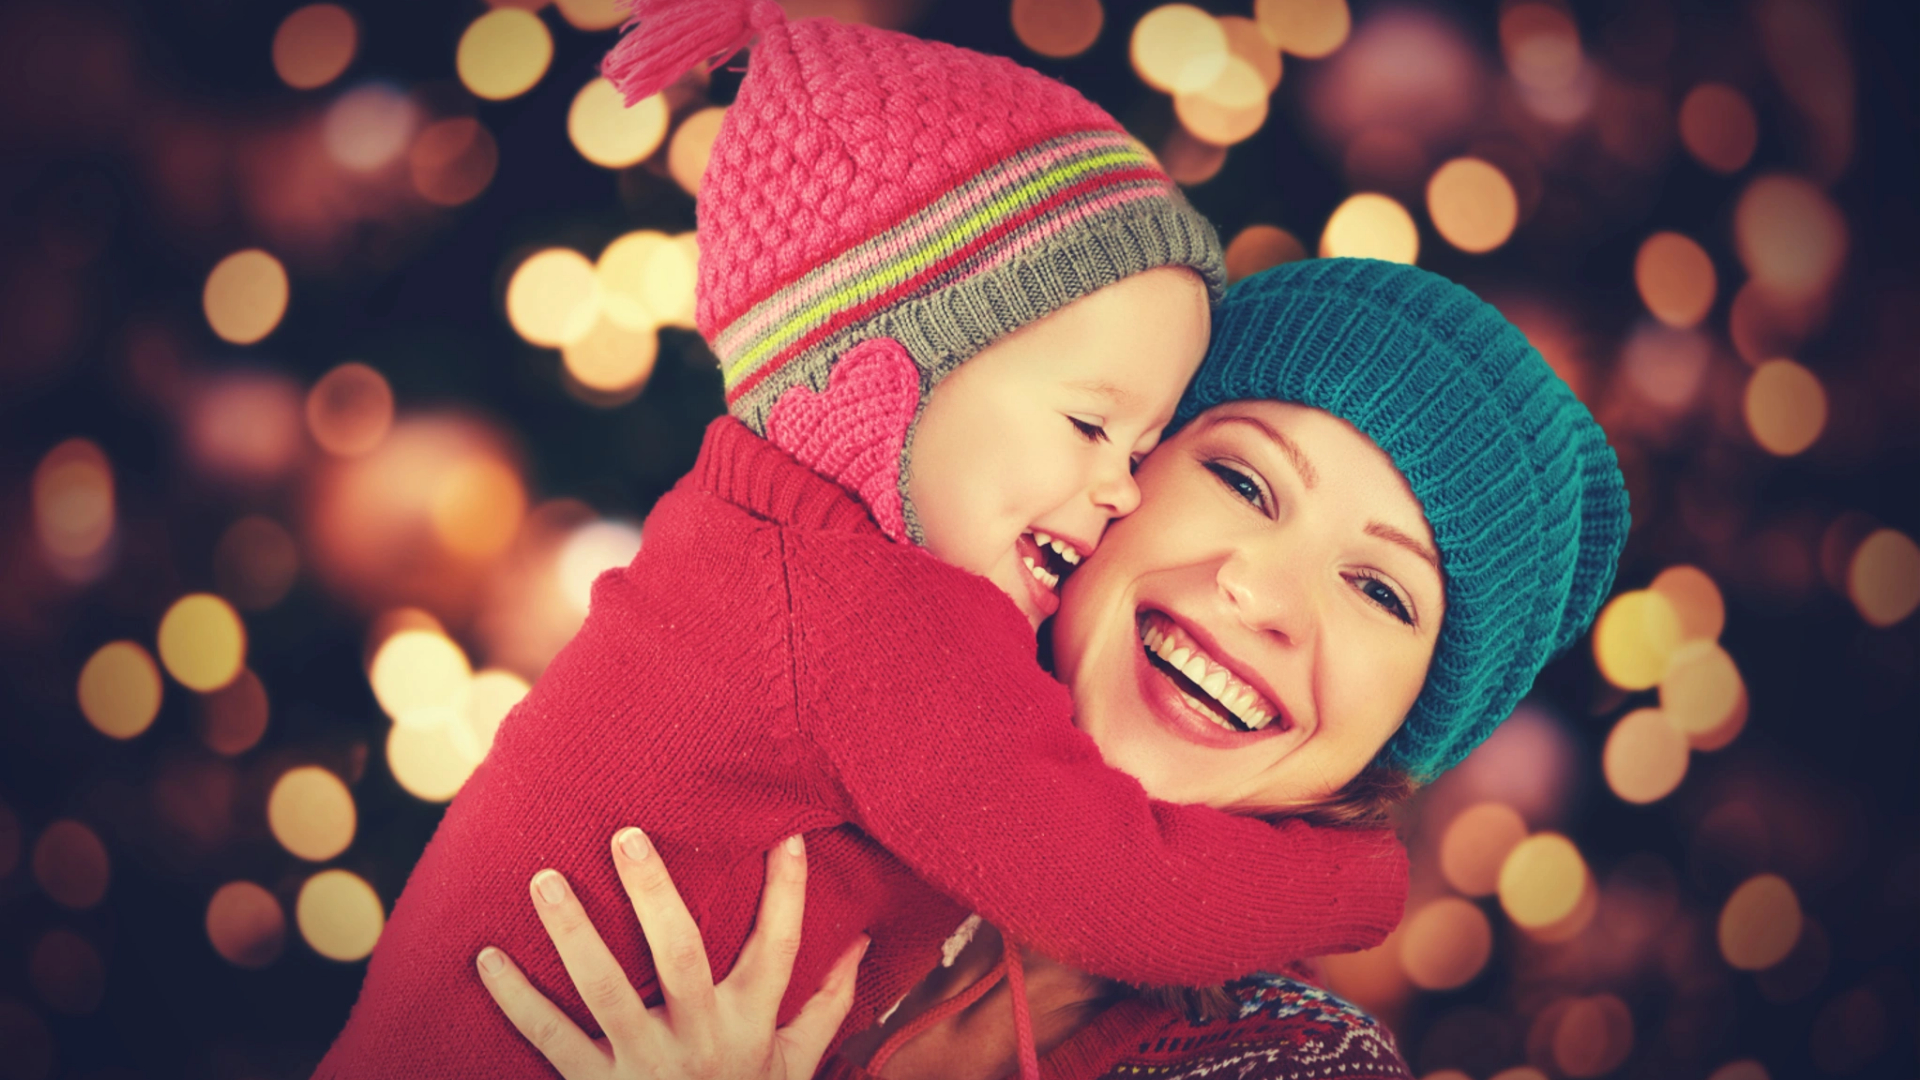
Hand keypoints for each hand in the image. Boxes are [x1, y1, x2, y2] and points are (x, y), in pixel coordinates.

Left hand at [477, 829, 866, 1078]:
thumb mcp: (797, 1063)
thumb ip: (827, 1003)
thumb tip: (859, 940)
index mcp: (752, 1023)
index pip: (780, 946)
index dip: (787, 891)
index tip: (786, 834)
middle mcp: (700, 1038)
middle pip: (681, 956)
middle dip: (653, 892)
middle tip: (625, 834)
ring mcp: (645, 1064)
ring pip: (606, 991)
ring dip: (573, 933)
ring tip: (544, 879)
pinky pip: (552, 1039)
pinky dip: (516, 1000)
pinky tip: (486, 958)